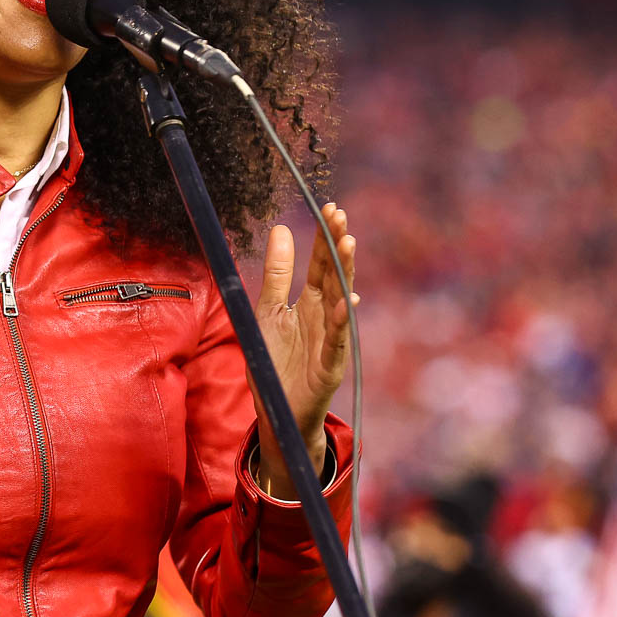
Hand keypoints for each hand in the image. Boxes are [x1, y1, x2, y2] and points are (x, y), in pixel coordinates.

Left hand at [249, 203, 356, 498]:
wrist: (277, 409)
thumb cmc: (276, 361)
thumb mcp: (269, 310)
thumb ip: (277, 273)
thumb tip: (280, 227)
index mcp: (310, 301)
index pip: (320, 262)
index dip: (324, 236)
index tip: (329, 207)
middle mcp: (325, 315)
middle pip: (334, 274)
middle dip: (337, 245)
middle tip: (340, 215)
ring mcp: (331, 338)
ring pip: (342, 299)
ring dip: (346, 272)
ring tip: (348, 244)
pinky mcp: (331, 363)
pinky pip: (337, 338)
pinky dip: (342, 320)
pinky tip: (348, 301)